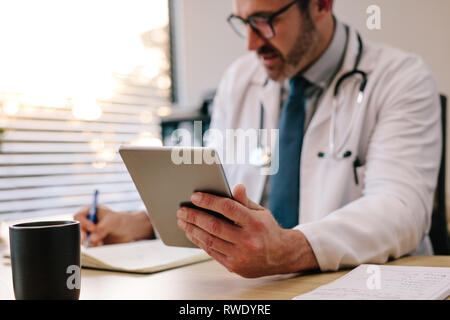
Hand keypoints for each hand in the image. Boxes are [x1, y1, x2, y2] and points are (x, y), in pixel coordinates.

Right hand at [74, 205, 153, 246]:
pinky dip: (93, 246)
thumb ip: (102, 229)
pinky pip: (88, 245)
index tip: (93, 229)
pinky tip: (101, 244)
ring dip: (89, 242)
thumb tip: (92, 238)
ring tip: (100, 242)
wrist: (128, 230)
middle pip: (77, 228)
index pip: (79, 216)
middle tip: (90, 240)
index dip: (83, 223)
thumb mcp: (111, 222)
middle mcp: (88, 221)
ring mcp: (89, 231)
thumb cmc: (120, 221)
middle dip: (84, 235)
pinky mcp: (92, 240)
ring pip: (81, 238)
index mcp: (90, 211)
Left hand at [176, 184, 318, 277]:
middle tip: (182, 210)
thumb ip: (244, 201)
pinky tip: (192, 233)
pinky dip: (199, 241)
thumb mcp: (261, 212)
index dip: (209, 201)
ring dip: (192, 229)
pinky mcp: (235, 266)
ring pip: (209, 240)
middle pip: (214, 226)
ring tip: (183, 221)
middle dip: (194, 216)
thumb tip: (236, 186)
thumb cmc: (268, 230)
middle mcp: (248, 240)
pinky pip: (211, 252)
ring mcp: (241, 255)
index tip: (195, 196)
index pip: (228, 208)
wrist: (283, 256)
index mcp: (255, 223)